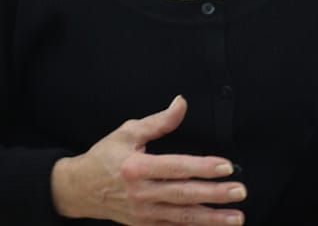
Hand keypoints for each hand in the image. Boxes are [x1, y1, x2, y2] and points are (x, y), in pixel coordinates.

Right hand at [51, 95, 246, 224]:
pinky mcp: (144, 224)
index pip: (176, 167)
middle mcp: (141, 193)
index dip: (203, 167)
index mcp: (136, 167)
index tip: (226, 167)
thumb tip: (181, 103)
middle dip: (214, 195)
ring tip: (235, 217)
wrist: (79, 189)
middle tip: (239, 192)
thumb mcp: (127, 132)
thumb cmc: (104, 157)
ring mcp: (143, 213)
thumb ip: (159, 121)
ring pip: (182, 217)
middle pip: (184, 194)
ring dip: (211, 218)